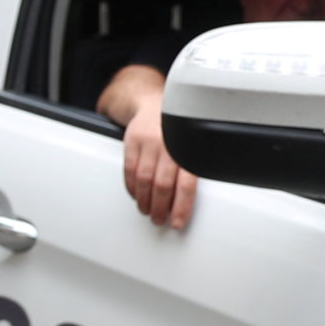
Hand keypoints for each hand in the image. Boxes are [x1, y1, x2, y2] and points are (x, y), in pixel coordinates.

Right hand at [121, 102, 198, 229]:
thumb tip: (194, 199)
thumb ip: (194, 167)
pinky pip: (129, 170)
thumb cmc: (177, 129)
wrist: (155, 102)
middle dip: (160, 208)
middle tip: (159, 220)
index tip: (178, 222)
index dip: (181, 207)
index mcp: (188, 148)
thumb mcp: (193, 144)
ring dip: (144, 201)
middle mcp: (168, 144)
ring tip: (147, 211)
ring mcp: (148, 142)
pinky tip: (136, 195)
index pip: (186, 184)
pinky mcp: (132, 141)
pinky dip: (131, 187)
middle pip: (162, 184)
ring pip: (144, 180)